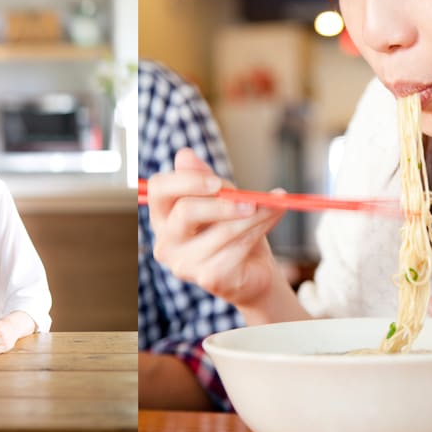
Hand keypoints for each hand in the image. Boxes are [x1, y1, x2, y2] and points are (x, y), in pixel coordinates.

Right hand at [148, 148, 302, 323]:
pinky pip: (239, 246)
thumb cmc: (231, 229)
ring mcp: (185, 264)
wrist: (253, 270)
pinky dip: (262, 227)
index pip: (158, 190)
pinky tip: (274, 216)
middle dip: (222, 202)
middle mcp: (166, 242)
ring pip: (222, 230)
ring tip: (273, 203)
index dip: (186, 181)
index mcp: (162, 216)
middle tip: (249, 199)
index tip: (217, 182)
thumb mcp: (218, 198)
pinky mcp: (209, 278)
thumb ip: (202, 178)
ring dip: (255, 213)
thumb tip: (184, 154)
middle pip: (186, 211)